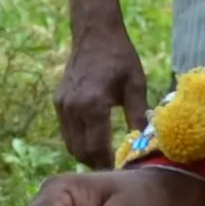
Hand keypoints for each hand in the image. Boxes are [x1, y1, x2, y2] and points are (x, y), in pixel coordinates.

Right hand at [55, 22, 150, 170]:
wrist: (95, 34)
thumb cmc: (120, 57)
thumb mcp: (136, 85)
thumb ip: (138, 115)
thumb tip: (146, 142)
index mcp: (92, 105)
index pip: (96, 147)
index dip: (108, 163)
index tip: (122, 171)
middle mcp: (72, 108)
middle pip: (80, 151)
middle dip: (97, 162)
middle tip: (116, 166)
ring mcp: (62, 106)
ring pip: (70, 144)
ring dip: (86, 153)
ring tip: (107, 156)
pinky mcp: (58, 103)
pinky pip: (66, 131)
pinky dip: (79, 140)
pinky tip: (95, 139)